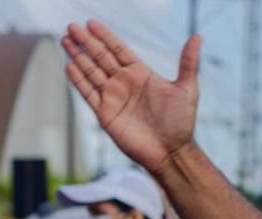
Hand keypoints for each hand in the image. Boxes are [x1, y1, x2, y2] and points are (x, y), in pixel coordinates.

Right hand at [63, 21, 201, 171]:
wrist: (170, 152)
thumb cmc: (181, 122)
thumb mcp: (187, 89)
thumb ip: (188, 62)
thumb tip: (197, 36)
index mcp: (141, 73)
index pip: (118, 49)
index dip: (104, 36)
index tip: (91, 23)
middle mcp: (124, 83)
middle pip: (100, 57)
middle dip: (85, 42)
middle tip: (71, 27)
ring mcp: (113, 98)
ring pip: (91, 72)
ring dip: (78, 57)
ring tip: (65, 40)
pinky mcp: (105, 114)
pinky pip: (89, 94)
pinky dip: (78, 81)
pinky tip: (69, 66)